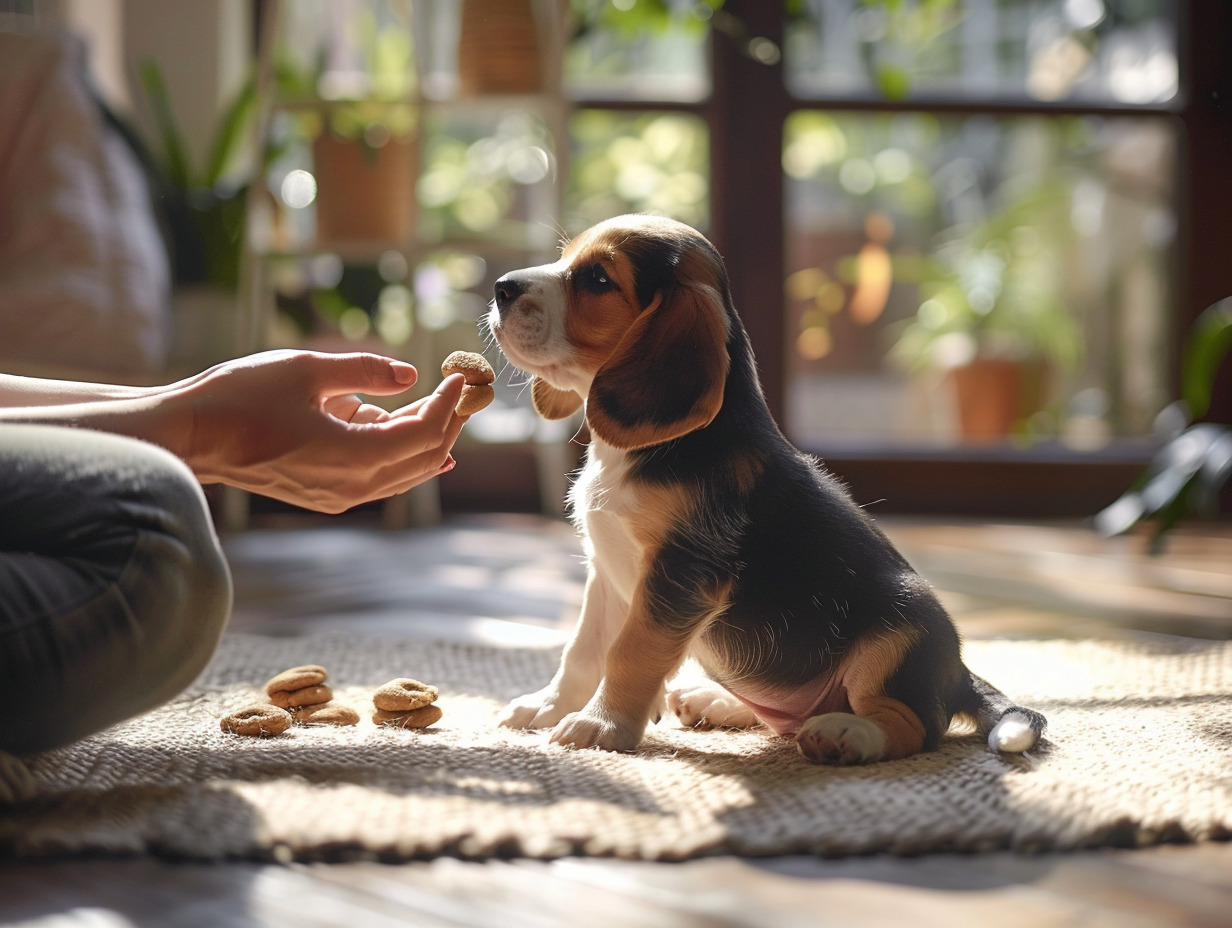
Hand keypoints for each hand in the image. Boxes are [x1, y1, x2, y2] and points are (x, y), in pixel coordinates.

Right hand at [176, 350, 466, 512]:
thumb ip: (365, 371)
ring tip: (447, 406)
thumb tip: (410, 374)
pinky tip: (416, 438)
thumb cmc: (240, 398)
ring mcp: (339, 496)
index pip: (424, 433)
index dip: (447, 402)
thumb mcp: (306, 370)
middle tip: (466, 389)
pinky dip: (403, 455)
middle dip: (448, 421)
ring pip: (406, 473)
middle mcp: (352, 486)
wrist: (189, 437)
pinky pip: (381, 478)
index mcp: (351, 456)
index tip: (457, 374)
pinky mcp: (326, 494)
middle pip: (423, 457)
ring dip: (428, 439)